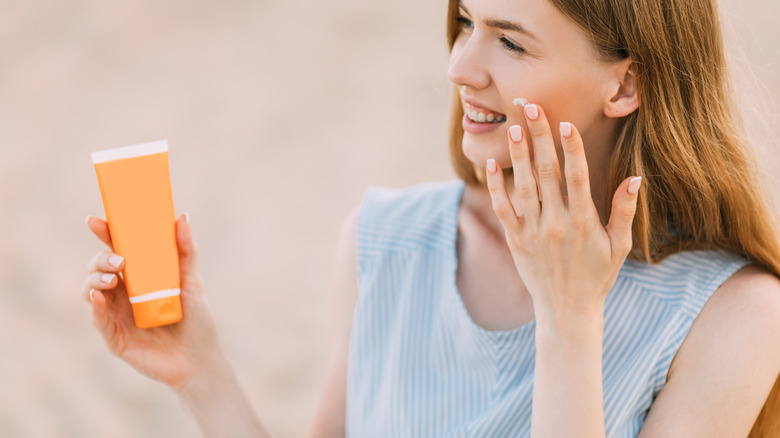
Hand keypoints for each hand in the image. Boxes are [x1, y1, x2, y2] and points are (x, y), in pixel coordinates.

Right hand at [81, 214, 225, 390]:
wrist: (200, 359)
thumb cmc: (197, 320)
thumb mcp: (192, 280)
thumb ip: (186, 250)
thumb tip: (181, 215)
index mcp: (138, 278)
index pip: (115, 251)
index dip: (104, 235)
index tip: (96, 220)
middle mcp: (123, 295)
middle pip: (98, 269)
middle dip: (101, 259)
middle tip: (119, 260)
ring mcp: (117, 316)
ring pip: (91, 291)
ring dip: (95, 279)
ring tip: (112, 278)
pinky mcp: (115, 339)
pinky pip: (98, 321)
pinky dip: (95, 307)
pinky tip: (98, 296)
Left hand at [485, 103, 641, 327]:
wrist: (566, 310)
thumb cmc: (597, 276)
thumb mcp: (619, 246)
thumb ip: (625, 211)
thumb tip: (636, 178)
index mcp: (584, 222)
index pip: (576, 178)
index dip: (571, 149)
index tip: (565, 123)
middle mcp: (556, 223)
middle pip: (546, 173)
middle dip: (539, 138)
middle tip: (531, 107)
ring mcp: (533, 231)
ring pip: (523, 187)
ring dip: (517, 156)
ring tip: (513, 127)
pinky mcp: (515, 239)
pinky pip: (502, 209)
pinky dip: (495, 187)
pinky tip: (492, 164)